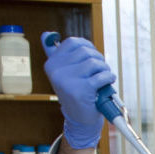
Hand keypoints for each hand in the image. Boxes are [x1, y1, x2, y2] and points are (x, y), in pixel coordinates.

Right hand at [41, 33, 115, 148]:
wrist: (80, 119)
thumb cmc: (76, 92)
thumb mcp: (64, 73)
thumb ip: (56, 54)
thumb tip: (46, 34)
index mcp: (51, 63)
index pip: (73, 42)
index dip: (88, 47)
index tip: (92, 57)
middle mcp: (56, 71)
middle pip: (86, 52)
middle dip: (98, 59)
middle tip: (100, 70)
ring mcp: (67, 80)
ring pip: (94, 62)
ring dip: (105, 69)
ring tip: (104, 77)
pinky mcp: (81, 90)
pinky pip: (101, 76)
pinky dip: (109, 78)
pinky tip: (107, 84)